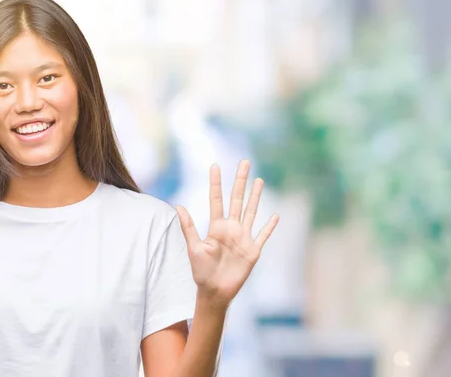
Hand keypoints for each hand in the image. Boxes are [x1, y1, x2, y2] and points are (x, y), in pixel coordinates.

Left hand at [176, 160, 278, 305]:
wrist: (214, 291)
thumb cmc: (201, 271)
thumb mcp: (193, 248)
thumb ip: (188, 227)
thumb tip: (178, 206)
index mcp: (216, 227)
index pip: (217, 199)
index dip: (216, 183)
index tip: (215, 165)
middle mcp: (231, 228)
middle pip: (237, 199)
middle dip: (240, 181)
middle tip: (244, 162)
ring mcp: (243, 238)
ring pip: (251, 211)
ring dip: (256, 196)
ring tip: (259, 180)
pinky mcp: (253, 250)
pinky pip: (263, 235)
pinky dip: (269, 226)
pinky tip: (275, 215)